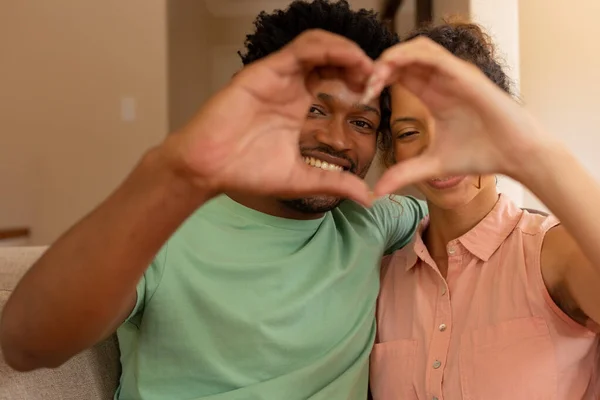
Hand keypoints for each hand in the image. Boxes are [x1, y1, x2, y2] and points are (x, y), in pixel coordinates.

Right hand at [165, 30, 374, 205]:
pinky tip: (349, 60)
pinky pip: (301, 49)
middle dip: (359, 63)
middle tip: (381, 77)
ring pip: (318, 46)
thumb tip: (368, 198)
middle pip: (331, 58)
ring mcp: (278, 76)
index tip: (380, 92)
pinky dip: (328, 48)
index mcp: (298, 106)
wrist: (208, 168)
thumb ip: (334, 183)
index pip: (335, 80)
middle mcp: (290, 86)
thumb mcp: (301, 178)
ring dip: (347, 51)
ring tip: (368, 68)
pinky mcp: (265, 71)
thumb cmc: (246, 171)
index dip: (360, 81)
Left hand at [366, 38, 551, 195]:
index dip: (378, 79)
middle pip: (404, 58)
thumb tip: (378, 192)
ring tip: (374, 77)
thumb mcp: (433, 165)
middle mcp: (442, 81)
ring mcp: (454, 75)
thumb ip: (404, 173)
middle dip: (379, 66)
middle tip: (362, 85)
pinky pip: (433, 55)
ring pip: (416, 49)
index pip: (400, 75)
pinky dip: (409, 56)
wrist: (515, 155)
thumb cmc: (481, 154)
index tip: (362, 96)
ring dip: (391, 58)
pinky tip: (391, 69)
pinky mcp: (465, 74)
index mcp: (433, 95)